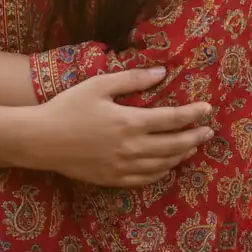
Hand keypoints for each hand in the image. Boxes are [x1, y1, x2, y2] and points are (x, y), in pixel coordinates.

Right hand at [29, 67, 212, 186]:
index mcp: (130, 122)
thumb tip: (162, 72)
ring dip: (181, 156)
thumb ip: (132, 79)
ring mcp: (123, 167)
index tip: (208, 110)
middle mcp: (132, 148)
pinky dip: (161, 173)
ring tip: (192, 148)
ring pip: (163, 165)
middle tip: (208, 132)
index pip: (172, 120)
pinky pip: (145, 180)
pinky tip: (166, 167)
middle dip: (194, 137)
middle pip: (173, 145)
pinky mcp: (113, 179)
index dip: (193, 115)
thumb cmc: (68, 106)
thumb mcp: (99, 85)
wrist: (42, 139)